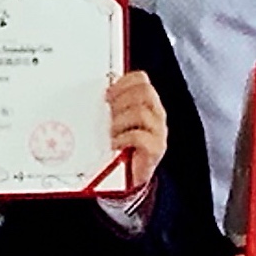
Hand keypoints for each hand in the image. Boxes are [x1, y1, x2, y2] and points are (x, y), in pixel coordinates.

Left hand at [105, 71, 168, 195]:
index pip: (141, 80)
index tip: (108, 94)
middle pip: (145, 92)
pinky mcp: (155, 149)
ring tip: (111, 132)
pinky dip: (123, 138)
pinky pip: (139, 137)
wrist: (132, 176)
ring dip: (120, 121)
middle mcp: (156, 114)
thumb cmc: (123, 145)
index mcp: (148, 103)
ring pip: (141, 113)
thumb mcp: (117, 121)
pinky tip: (115, 143)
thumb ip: (113, 106)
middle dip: (122, 99)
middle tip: (109, 111)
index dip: (123, 82)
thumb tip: (96, 93)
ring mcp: (158, 131)